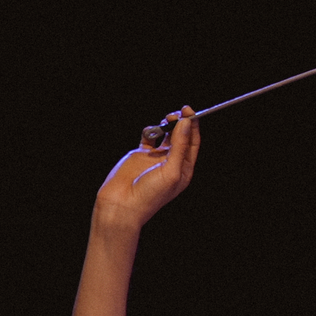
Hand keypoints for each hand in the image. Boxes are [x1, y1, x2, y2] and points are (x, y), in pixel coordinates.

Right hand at [91, 108, 200, 230]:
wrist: (122, 204)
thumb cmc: (149, 195)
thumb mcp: (170, 170)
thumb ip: (179, 146)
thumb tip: (186, 123)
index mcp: (183, 169)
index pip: (192, 143)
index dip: (193, 126)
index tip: (189, 112)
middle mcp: (171, 162)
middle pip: (181, 136)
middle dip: (180, 123)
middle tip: (176, 113)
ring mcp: (156, 158)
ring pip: (165, 134)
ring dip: (166, 125)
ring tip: (164, 121)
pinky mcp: (141, 154)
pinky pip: (149, 136)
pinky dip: (150, 130)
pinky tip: (150, 131)